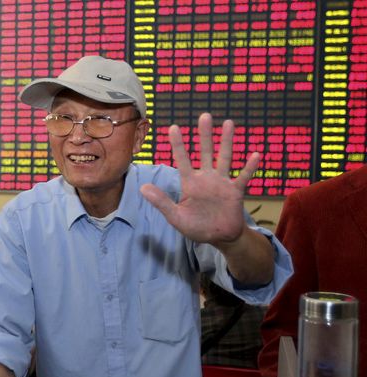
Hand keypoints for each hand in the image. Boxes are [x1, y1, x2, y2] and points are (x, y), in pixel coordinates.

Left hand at [140, 113, 260, 245]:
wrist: (218, 238)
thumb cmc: (196, 227)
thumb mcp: (175, 217)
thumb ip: (161, 202)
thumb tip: (142, 188)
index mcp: (190, 183)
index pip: (182, 160)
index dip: (178, 145)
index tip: (173, 127)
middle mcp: (206, 179)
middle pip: (205, 152)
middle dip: (205, 135)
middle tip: (204, 115)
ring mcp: (222, 183)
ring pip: (225, 158)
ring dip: (227, 141)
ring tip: (228, 122)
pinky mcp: (235, 192)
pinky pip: (244, 177)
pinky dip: (250, 167)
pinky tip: (255, 154)